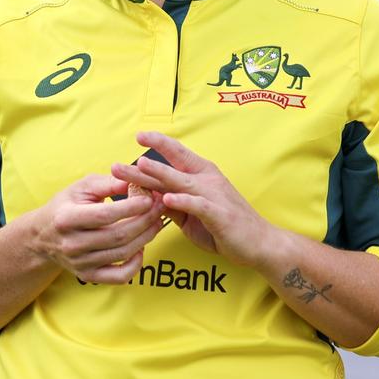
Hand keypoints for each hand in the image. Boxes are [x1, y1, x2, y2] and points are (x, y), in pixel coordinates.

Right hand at [24, 174, 164, 283]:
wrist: (43, 235)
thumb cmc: (66, 205)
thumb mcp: (81, 188)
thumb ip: (107, 184)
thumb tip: (135, 182)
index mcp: (66, 218)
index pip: (105, 215)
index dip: (131, 207)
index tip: (150, 198)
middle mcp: (71, 244)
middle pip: (118, 236)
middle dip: (145, 221)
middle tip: (160, 208)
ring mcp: (80, 262)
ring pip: (122, 254)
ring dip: (146, 238)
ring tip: (156, 223)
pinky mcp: (88, 275)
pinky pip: (119, 276)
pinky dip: (136, 265)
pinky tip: (141, 248)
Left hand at [111, 131, 275, 267]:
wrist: (261, 243)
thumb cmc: (224, 226)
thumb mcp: (192, 213)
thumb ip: (171, 203)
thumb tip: (147, 194)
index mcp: (201, 175)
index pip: (178, 155)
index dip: (159, 143)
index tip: (139, 135)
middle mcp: (207, 180)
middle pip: (170, 169)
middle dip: (143, 165)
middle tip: (117, 163)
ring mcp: (214, 196)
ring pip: (182, 182)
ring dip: (160, 173)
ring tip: (140, 165)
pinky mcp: (219, 215)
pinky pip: (199, 206)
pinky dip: (183, 202)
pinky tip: (167, 199)